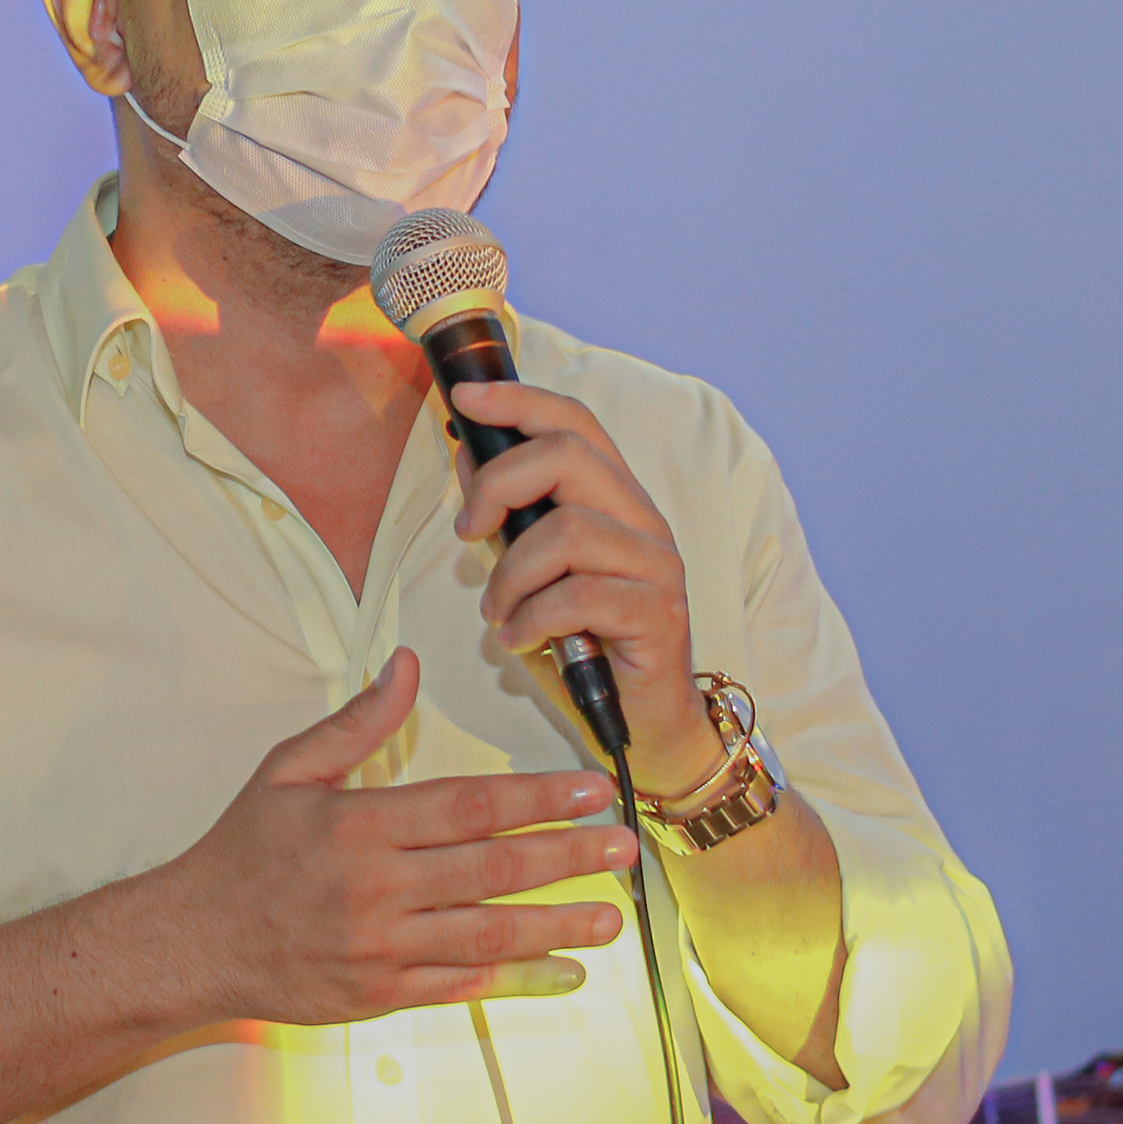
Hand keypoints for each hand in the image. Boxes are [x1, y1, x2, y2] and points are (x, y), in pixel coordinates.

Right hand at [168, 647, 637, 1023]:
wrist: (189, 943)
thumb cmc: (241, 852)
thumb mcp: (287, 771)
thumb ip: (357, 722)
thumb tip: (405, 663)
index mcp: (358, 824)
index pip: (468, 806)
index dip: (538, 798)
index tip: (591, 791)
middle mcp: (375, 887)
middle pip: (490, 868)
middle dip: (566, 857)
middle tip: (625, 848)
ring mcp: (381, 946)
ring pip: (487, 933)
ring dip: (557, 924)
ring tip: (613, 916)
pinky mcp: (380, 994)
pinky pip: (463, 986)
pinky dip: (519, 980)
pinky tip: (567, 972)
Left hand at [449, 377, 717, 795]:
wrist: (643, 725)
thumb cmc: (584, 646)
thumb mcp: (532, 573)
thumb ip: (509, 518)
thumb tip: (467, 458)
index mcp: (616, 501)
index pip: (575, 423)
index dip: (519, 400)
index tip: (464, 398)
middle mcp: (644, 521)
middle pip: (567, 457)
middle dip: (498, 485)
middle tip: (467, 531)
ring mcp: (656, 565)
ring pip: (566, 530)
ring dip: (511, 573)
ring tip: (498, 610)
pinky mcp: (658, 613)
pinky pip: (577, 596)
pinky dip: (531, 619)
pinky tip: (517, 642)